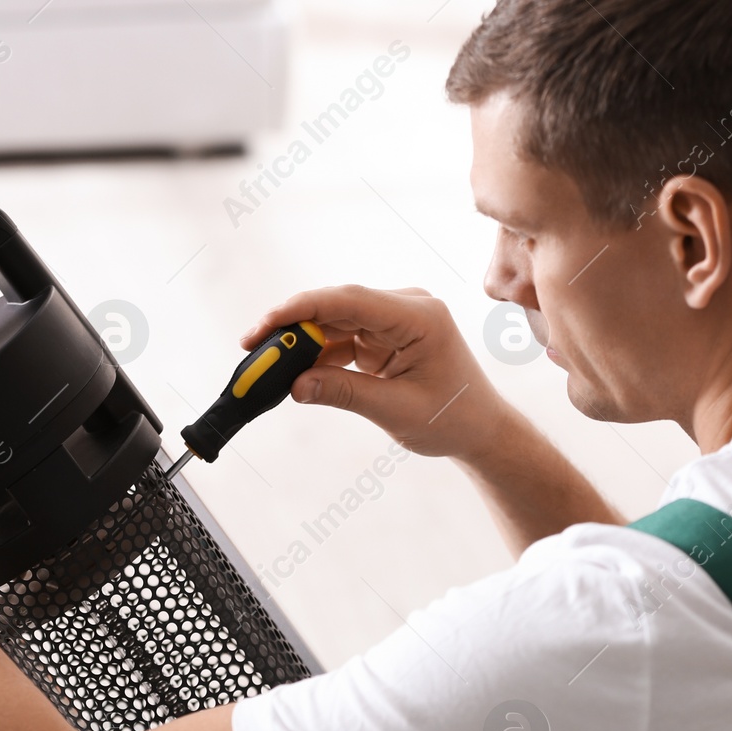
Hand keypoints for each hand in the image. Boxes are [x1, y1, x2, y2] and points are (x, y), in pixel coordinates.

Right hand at [240, 285, 514, 460]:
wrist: (479, 428)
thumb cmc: (452, 419)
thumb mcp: (397, 410)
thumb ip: (345, 393)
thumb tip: (295, 385)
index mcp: (420, 317)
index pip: (350, 300)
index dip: (302, 308)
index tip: (266, 324)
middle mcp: (406, 307)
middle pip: (337, 306)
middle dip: (293, 324)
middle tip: (252, 346)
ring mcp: (394, 319)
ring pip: (335, 320)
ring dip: (302, 341)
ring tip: (266, 363)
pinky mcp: (384, 334)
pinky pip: (342, 336)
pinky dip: (318, 353)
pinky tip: (293, 370)